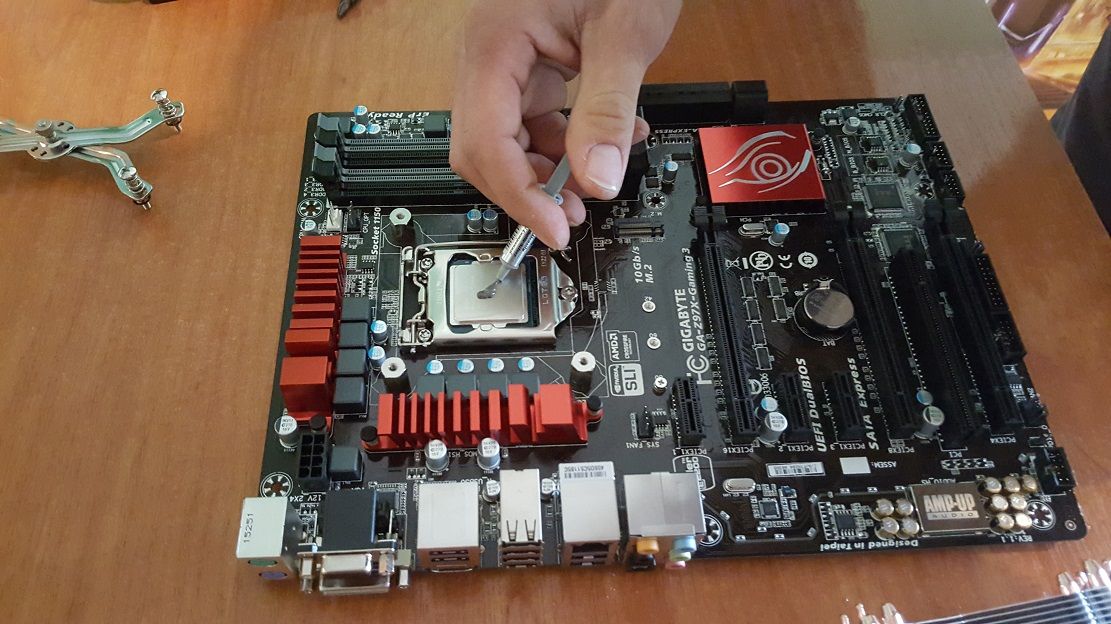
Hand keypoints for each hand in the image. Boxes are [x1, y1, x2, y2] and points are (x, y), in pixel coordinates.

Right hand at [449, 0, 681, 248]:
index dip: (518, 196)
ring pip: (506, 139)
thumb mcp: (624, 33)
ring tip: (594, 181)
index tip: (554, 228)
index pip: (486, 144)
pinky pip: (531, 119)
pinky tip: (605, 141)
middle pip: (482, 148)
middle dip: (525, 188)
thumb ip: (608, 111)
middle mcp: (488, 56)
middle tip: (570, 215)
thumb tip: (596, 179)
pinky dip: (564, 141)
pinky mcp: (528, 63)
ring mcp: (505, 61)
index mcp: (495, 44)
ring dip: (547, 170)